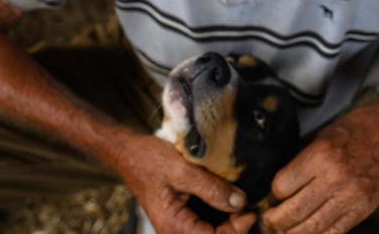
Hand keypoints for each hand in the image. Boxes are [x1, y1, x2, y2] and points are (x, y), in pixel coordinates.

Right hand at [115, 133, 256, 233]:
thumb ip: (211, 188)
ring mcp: (176, 226)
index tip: (250, 210)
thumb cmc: (148, 159)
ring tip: (240, 202)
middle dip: (234, 226)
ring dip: (229, 222)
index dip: (237, 229)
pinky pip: (204, 224)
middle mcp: (173, 231)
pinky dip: (219, 215)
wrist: (128, 152)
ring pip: (210, 233)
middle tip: (247, 204)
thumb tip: (239, 202)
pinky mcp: (180, 218)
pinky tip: (228, 200)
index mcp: (172, 225)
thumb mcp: (182, 169)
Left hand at [262, 98, 378, 233]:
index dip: (272, 193)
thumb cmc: (361, 128)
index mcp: (323, 154)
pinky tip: (307, 233)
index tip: (271, 194)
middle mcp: (336, 178)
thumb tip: (282, 185)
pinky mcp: (364, 209)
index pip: (283, 186)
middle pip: (294, 211)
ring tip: (283, 230)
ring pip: (312, 228)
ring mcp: (352, 197)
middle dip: (275, 220)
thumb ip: (304, 160)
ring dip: (291, 233)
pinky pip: (334, 232)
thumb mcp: (325, 134)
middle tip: (268, 219)